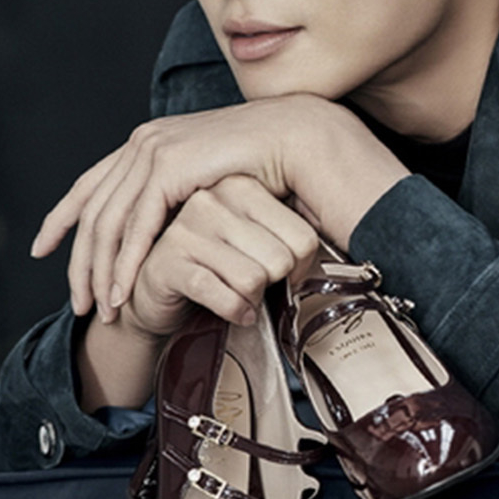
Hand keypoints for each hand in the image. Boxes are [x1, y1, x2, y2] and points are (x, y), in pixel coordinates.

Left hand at [34, 94, 402, 322]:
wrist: (298, 136)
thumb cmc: (269, 164)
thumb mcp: (213, 184)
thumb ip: (189, 198)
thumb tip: (180, 228)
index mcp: (148, 142)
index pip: (91, 185)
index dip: (63, 218)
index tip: (43, 248)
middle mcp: (142, 143)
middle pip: (92, 210)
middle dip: (79, 261)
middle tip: (77, 302)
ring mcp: (152, 151)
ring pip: (108, 222)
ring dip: (100, 271)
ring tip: (100, 309)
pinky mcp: (169, 166)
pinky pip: (136, 224)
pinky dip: (125, 263)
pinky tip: (122, 291)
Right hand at [117, 175, 318, 336]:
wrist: (157, 293)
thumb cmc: (217, 266)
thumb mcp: (258, 243)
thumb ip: (290, 238)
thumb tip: (341, 247)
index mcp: (241, 187)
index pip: (303, 236)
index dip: (299, 267)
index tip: (283, 273)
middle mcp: (212, 200)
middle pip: (281, 259)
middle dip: (273, 284)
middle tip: (257, 287)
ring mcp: (186, 229)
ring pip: (253, 277)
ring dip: (253, 300)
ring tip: (241, 296)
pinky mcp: (167, 262)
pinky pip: (222, 294)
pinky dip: (235, 311)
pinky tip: (233, 312)